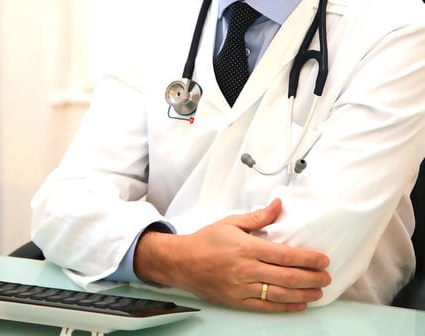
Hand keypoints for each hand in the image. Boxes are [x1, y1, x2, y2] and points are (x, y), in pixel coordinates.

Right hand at [134, 198, 330, 311]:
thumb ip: (258, 217)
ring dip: (302, 293)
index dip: (307, 258)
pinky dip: (285, 306)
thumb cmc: (207, 240)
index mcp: (246, 248)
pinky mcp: (238, 301)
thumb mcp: (232, 222)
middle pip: (286, 277)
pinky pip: (265, 306)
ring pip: (279, 294)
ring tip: (318, 291)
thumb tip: (279, 205)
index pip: (284, 255)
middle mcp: (246, 270)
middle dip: (310, 277)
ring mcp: (242, 288)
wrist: (183, 262)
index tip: (323, 259)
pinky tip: (298, 303)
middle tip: (327, 276)